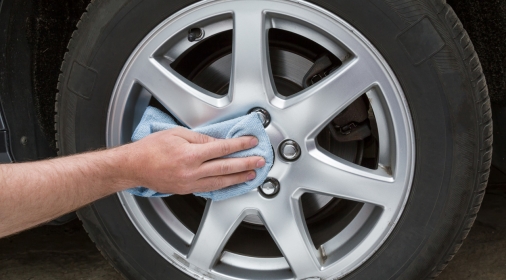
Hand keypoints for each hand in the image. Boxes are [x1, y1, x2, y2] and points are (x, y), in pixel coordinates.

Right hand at [120, 127, 264, 193]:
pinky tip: (232, 183)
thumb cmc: (151, 148)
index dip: (240, 145)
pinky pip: (210, 188)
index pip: (222, 148)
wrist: (134, 166)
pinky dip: (223, 185)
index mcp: (190, 155)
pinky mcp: (186, 190)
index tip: (251, 142)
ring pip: (220, 182)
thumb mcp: (176, 134)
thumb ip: (200, 138)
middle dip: (246, 164)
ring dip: (239, 178)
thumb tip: (217, 141)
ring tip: (252, 174)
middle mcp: (192, 171)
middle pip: (226, 167)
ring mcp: (190, 183)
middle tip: (260, 161)